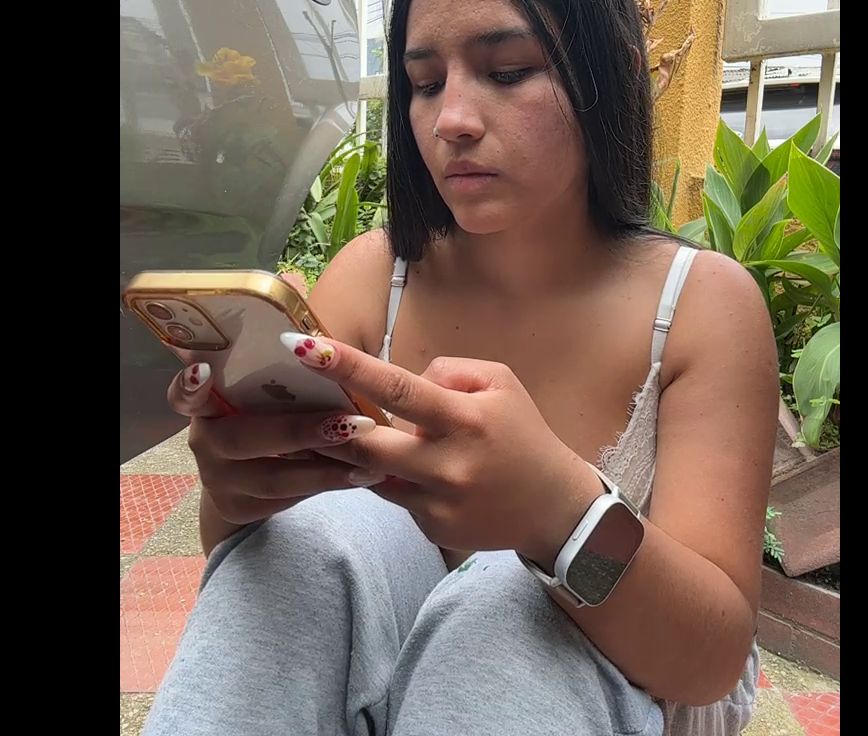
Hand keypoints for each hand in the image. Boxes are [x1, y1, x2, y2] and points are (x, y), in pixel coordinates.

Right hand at [167, 362, 380, 526]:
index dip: (189, 385)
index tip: (203, 372)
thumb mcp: (270, 394)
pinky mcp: (239, 509)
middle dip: (301, 432)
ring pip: (271, 478)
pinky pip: (287, 500)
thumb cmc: (271, 414)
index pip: (185, 394)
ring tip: (370, 462)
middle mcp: (205, 441)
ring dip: (325, 470)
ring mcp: (218, 480)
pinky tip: (360, 477)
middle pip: (242, 438)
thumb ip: (285, 376)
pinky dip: (325, 486)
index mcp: (208, 402)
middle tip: (352, 424)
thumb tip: (324, 350)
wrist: (247, 475)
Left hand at [280, 335, 604, 567]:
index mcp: (465, 419)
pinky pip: (393, 496)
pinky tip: (401, 468)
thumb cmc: (524, 434)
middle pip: (367, 442)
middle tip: (307, 404)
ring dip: (352, 451)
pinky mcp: (431, 528)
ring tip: (339, 430)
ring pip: (371, 472)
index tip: (304, 347)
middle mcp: (447, 464)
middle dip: (331, 423)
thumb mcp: (499, 383)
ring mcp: (436, 502)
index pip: (397, 388)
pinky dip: (389, 476)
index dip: (348, 367)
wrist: (554, 507)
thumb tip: (404, 381)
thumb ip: (448, 372)